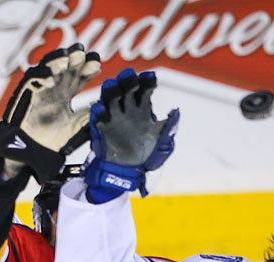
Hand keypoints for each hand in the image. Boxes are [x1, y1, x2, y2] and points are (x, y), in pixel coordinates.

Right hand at [0, 44, 99, 182]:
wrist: (34, 153)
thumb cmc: (54, 141)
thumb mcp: (77, 126)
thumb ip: (89, 115)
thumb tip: (106, 104)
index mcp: (67, 94)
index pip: (80, 76)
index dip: (88, 69)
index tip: (97, 66)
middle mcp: (55, 88)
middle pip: (66, 67)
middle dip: (74, 58)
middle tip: (83, 53)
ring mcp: (41, 90)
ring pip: (49, 68)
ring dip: (56, 61)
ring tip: (67, 57)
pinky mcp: (26, 95)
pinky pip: (31, 81)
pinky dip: (40, 78)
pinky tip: (50, 78)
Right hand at [84, 69, 178, 202]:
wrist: (129, 172)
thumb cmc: (147, 155)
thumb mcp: (163, 142)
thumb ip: (169, 127)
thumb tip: (175, 111)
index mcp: (143, 109)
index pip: (145, 89)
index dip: (147, 81)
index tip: (151, 78)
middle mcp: (128, 109)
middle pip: (126, 88)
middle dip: (127, 80)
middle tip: (129, 77)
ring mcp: (114, 117)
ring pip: (110, 97)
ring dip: (110, 90)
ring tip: (112, 87)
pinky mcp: (102, 129)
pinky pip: (97, 118)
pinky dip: (98, 112)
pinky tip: (100, 109)